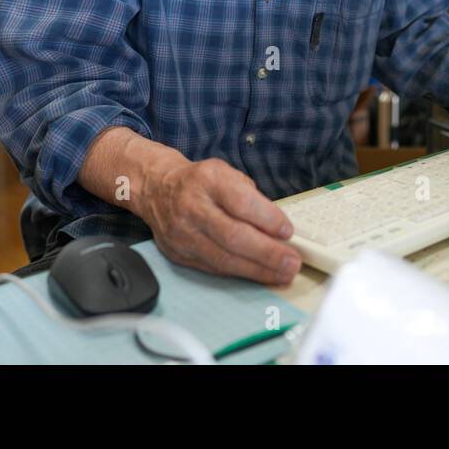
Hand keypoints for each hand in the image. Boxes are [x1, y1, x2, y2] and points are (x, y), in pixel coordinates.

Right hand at [143, 157, 300, 285]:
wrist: (157, 189)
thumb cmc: (201, 181)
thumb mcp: (226, 173)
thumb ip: (251, 197)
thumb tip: (277, 227)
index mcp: (208, 180)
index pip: (241, 202)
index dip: (267, 219)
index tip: (288, 232)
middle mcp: (192, 207)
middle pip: (233, 236)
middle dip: (267, 253)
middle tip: (292, 262)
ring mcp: (182, 233)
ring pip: (223, 258)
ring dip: (257, 270)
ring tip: (282, 274)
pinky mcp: (178, 254)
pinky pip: (213, 268)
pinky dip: (240, 273)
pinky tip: (259, 275)